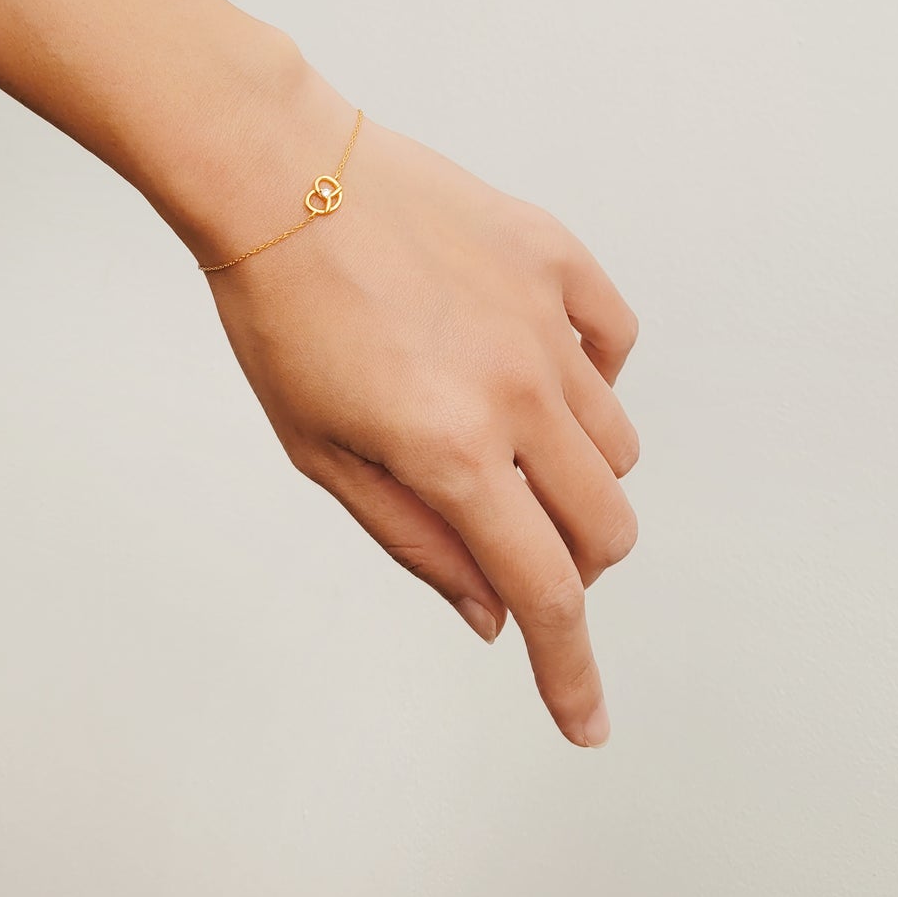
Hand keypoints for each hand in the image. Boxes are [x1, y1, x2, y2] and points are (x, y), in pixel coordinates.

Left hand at [201, 73, 640, 747]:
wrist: (281, 176)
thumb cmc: (281, 317)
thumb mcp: (321, 453)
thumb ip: (415, 540)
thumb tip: (492, 614)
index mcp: (451, 452)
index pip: (542, 591)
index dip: (568, 671)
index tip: (585, 720)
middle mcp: (516, 391)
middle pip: (604, 525)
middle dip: (574, 567)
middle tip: (517, 545)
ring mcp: (545, 320)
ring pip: (616, 442)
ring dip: (577, 475)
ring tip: (499, 436)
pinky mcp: (556, 256)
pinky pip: (617, 341)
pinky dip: (593, 375)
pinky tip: (537, 367)